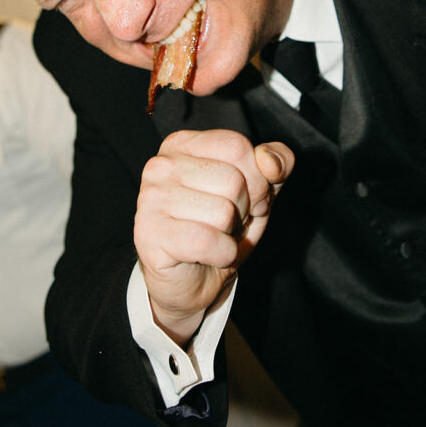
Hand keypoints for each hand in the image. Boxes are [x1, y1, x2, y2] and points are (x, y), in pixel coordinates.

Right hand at [134, 129, 293, 344]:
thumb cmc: (221, 229)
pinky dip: (222, 255)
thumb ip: (276, 164)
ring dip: (230, 235)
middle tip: (224, 225)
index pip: (237, 146)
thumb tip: (271, 162)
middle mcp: (160, 165)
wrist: (192, 281)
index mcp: (181, 145)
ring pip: (223, 213)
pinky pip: (209, 241)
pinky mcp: (149, 233)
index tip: (246, 200)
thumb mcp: (259, 191)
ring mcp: (150, 199)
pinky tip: (207, 256)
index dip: (256, 179)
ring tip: (212, 238)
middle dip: (242, 211)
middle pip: (233, 181)